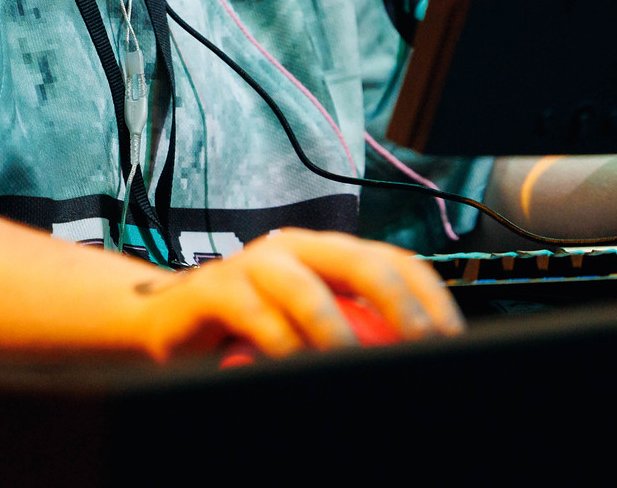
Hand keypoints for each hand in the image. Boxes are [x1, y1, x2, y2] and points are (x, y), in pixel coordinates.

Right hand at [132, 228, 461, 360]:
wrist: (165, 324)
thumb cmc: (248, 331)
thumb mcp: (306, 330)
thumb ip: (348, 333)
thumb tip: (409, 364)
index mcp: (325, 253)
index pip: (391, 260)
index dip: (427, 294)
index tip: (451, 336)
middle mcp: (294, 248)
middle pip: (358, 261)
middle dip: (395, 302)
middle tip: (419, 342)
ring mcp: (253, 265)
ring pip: (303, 286)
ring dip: (334, 326)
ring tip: (354, 358)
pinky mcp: (214, 290)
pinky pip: (255, 316)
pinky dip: (280, 345)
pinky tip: (294, 369)